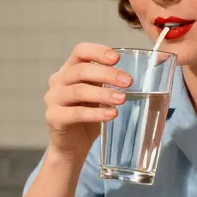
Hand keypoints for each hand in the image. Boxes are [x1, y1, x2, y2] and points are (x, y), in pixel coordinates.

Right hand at [45, 43, 131, 159]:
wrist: (71, 145)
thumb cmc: (88, 115)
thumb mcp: (99, 94)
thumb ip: (110, 82)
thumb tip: (143, 70)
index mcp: (69, 70)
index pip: (80, 51)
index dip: (98, 51)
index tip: (117, 59)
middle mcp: (58, 81)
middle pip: (81, 70)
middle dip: (107, 74)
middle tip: (128, 82)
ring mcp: (53, 99)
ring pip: (78, 91)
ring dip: (103, 94)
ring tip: (122, 99)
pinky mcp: (54, 118)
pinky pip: (76, 113)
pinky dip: (96, 113)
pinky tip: (112, 114)